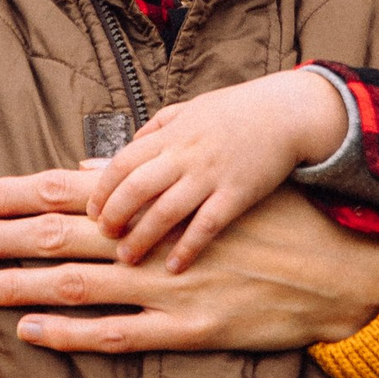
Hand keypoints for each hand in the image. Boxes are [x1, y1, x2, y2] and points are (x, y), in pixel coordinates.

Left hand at [0, 181, 378, 355]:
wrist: (345, 267)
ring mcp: (173, 287)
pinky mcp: (194, 329)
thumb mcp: (211, 186)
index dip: (14, 193)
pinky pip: (121, 334)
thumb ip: (144, 183)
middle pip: (59, 233)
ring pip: (79, 283)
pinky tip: (32, 329)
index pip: (68, 191)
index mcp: (160, 199)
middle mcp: (157, 240)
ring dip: (20, 284)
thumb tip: (82, 171)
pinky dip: (73, 331)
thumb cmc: (275, 220)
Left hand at [90, 69, 347, 269]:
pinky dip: (188, 248)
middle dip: (114, 215)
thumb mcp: (190, 110)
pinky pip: (207, 225)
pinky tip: (174, 267)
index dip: (102, 190)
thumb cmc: (236, 112)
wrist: (287, 113)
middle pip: (136, 188)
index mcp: (171, 134)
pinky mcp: (238, 194)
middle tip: (104, 237)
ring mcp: (211, 175)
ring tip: (128, 258)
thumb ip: (155, 129)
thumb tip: (122, 147)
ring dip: (142, 237)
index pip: (122, 163)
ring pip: (165, 210)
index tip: (92, 212)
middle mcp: (186, 154)